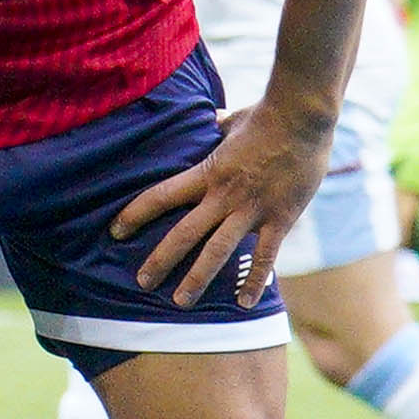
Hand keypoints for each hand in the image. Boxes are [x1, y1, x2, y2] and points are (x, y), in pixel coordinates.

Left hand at [114, 95, 329, 310]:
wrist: (303, 116)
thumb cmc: (267, 114)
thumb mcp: (230, 121)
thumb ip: (217, 127)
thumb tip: (210, 118)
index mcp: (207, 172)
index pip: (160, 196)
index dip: (134, 215)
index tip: (115, 232)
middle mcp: (224, 195)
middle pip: (183, 233)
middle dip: (160, 261)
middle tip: (142, 283)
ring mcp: (252, 209)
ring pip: (217, 251)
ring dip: (197, 279)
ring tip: (181, 302)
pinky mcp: (281, 218)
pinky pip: (265, 257)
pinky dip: (254, 281)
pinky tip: (243, 303)